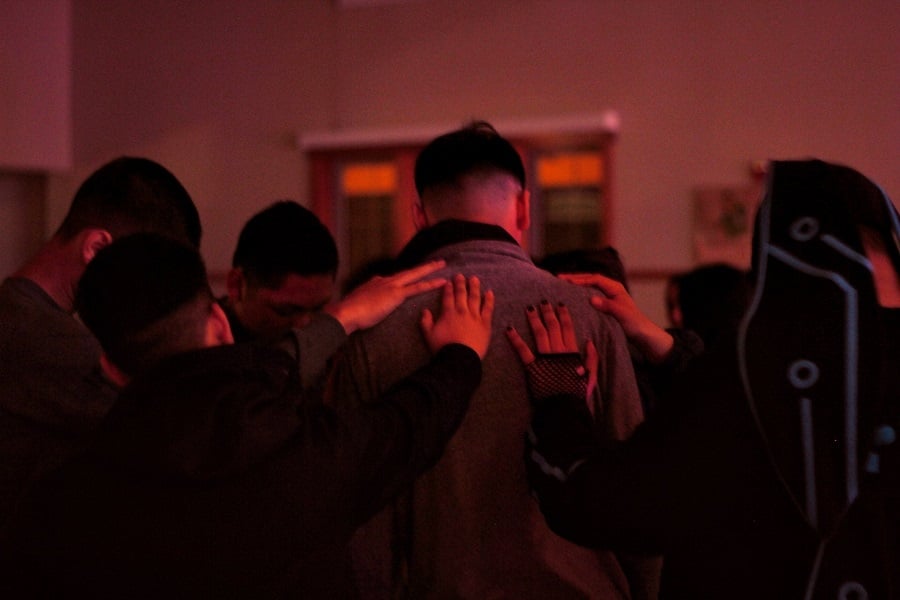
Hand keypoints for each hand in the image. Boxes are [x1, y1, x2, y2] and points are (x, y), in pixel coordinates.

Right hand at [326, 260, 446, 333]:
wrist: (347, 312)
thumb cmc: (349, 312)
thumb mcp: (358, 303)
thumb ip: (364, 301)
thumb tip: (364, 303)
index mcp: (376, 283)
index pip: (394, 279)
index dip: (404, 278)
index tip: (410, 276)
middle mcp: (385, 281)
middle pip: (408, 272)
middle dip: (423, 267)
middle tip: (436, 262)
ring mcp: (391, 286)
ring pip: (415, 275)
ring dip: (429, 270)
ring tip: (442, 265)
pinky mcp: (396, 294)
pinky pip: (417, 287)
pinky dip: (430, 284)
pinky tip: (441, 282)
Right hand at [420, 274, 493, 357]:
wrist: (460, 358)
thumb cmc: (443, 347)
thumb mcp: (428, 335)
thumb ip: (425, 321)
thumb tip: (425, 310)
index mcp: (448, 313)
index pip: (448, 296)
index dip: (448, 288)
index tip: (449, 281)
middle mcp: (462, 311)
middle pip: (461, 293)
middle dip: (460, 283)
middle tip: (460, 276)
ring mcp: (475, 316)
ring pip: (475, 297)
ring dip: (474, 287)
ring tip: (474, 278)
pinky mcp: (485, 323)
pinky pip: (488, 308)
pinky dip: (489, 299)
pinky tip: (490, 292)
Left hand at [506, 301, 597, 400]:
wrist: (564, 407)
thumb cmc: (577, 392)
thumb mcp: (591, 375)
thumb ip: (592, 358)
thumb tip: (589, 341)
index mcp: (572, 352)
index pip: (568, 328)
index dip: (564, 314)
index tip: (560, 303)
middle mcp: (558, 351)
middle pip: (553, 326)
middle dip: (548, 312)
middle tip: (542, 301)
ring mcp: (545, 358)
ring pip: (539, 333)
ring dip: (534, 319)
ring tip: (529, 308)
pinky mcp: (533, 367)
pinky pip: (523, 350)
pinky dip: (516, 339)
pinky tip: (509, 328)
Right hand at [558, 273, 673, 363]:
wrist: (644, 335)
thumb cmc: (635, 324)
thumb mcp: (621, 314)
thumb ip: (607, 306)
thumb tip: (592, 299)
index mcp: (615, 288)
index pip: (595, 279)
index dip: (580, 279)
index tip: (566, 281)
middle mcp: (611, 290)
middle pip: (590, 280)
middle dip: (575, 279)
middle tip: (559, 279)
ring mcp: (608, 297)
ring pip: (589, 288)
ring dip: (576, 286)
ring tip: (561, 286)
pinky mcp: (605, 306)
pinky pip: (590, 297)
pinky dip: (580, 295)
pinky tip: (571, 298)